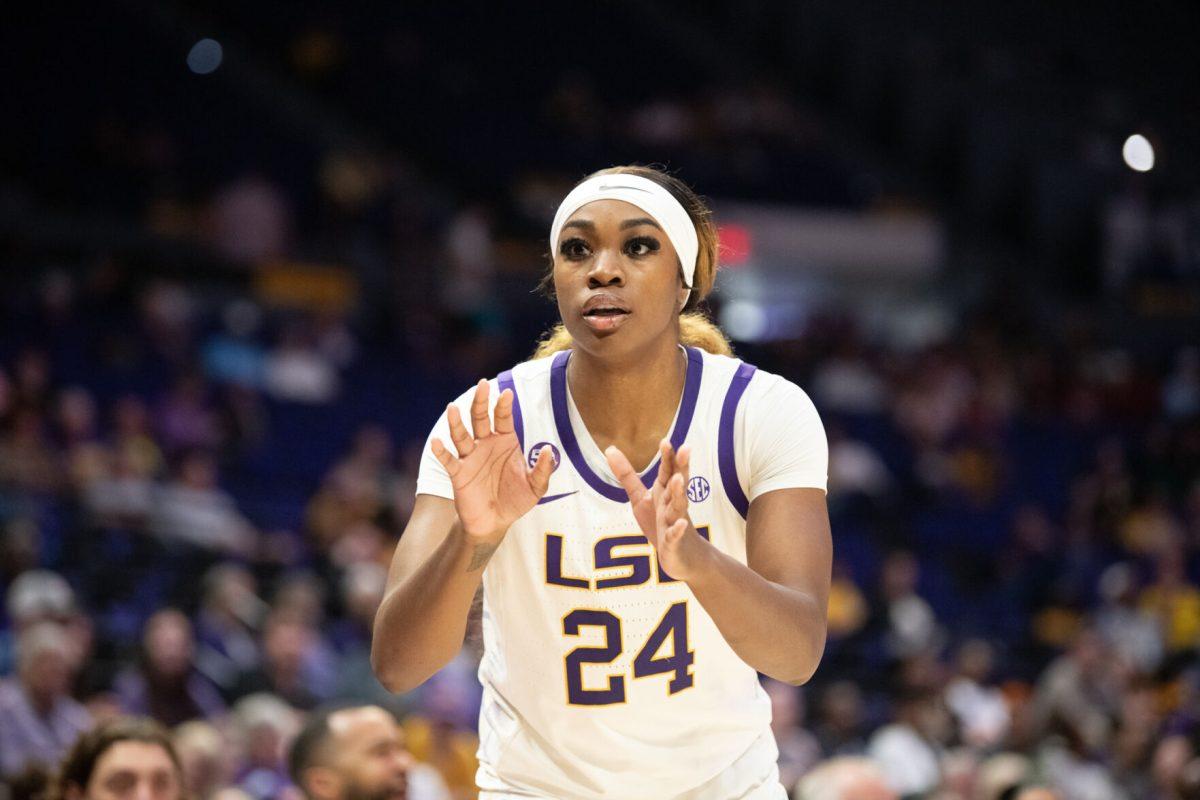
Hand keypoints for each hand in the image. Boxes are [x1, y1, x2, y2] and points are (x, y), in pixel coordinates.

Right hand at [432, 379, 554, 542]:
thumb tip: (550, 450)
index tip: (507, 393)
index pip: (503, 418)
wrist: (495, 522)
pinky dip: (441, 452)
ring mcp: (470, 458)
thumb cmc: (515, 500)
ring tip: (452, 408)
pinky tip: (437, 442)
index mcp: (505, 441)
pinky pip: (449, 460)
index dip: (503, 405)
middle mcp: (485, 445)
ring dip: (456, 422)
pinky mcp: (458, 474)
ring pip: (461, 435)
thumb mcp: (536, 487)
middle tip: (481, 385)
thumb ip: (543, 470)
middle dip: (480, 402)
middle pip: (480, 418)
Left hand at [605, 440, 708, 581]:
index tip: (665, 441)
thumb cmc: (661, 523)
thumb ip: (627, 475)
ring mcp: (675, 523)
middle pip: (678, 483)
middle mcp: (673, 504)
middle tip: (686, 449)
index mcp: (666, 492)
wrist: (684, 557)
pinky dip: (678, 530)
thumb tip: (609, 449)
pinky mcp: (674, 543)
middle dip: (681, 467)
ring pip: (678, 506)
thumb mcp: (641, 498)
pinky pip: (675, 535)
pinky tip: (681, 524)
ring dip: (679, 493)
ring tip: (678, 479)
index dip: (668, 456)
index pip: (668, 471)